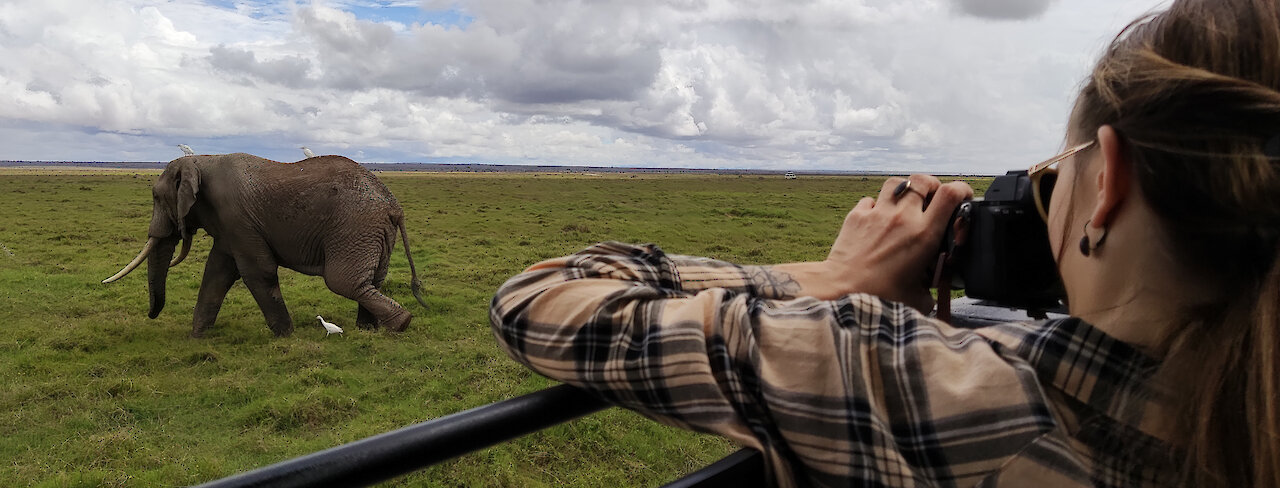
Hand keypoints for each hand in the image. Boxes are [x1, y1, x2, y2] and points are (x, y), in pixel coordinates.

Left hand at [822, 175, 972, 310]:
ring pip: (896, 182)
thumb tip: (934, 290)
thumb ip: (932, 289)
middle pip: (923, 180)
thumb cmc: (881, 296)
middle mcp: (902, 217)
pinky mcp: (856, 216)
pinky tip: (877, 219)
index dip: (961, 189)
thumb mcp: (919, 297)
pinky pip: (870, 199)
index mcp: (924, 234)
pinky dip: (877, 205)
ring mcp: (878, 213)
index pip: (950, 194)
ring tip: (906, 203)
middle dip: (932, 185)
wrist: (842, 290)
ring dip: (905, 189)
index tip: (964, 197)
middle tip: (933, 198)